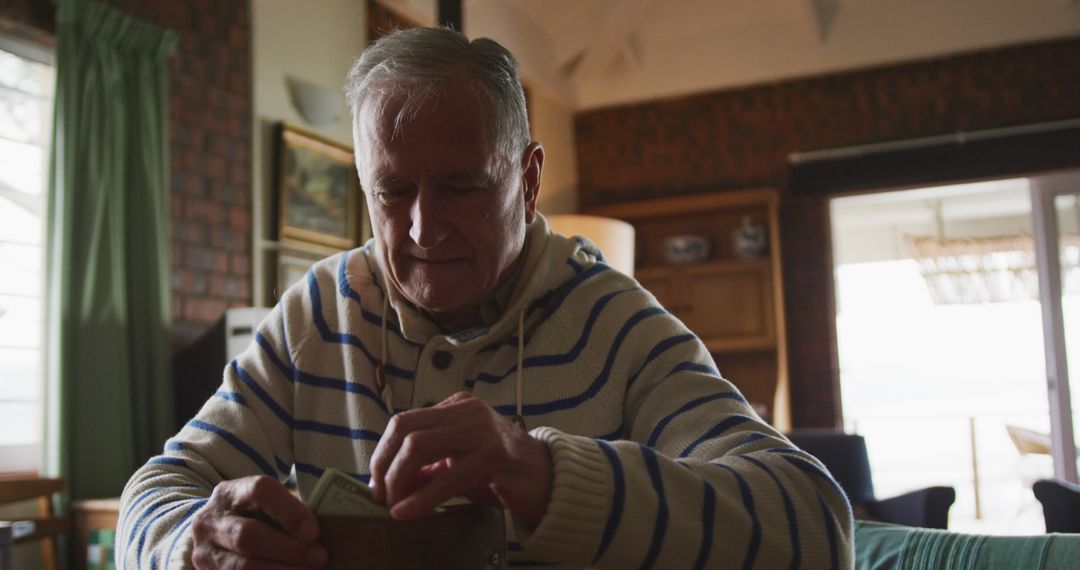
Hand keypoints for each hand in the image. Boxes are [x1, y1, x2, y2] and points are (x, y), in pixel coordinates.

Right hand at [191, 475, 326, 568]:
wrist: (215, 536)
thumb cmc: (255, 518)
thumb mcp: (268, 506)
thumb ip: (291, 512)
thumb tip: (327, 528)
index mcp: (230, 493)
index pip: (260, 491)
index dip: (289, 511)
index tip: (314, 532)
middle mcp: (210, 521)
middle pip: (249, 536)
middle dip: (288, 549)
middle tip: (320, 557)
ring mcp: (205, 553)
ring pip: (244, 567)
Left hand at [369, 391, 552, 523]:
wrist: (548, 479)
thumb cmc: (500, 472)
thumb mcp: (457, 465)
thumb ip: (426, 468)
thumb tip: (387, 483)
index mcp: (456, 406)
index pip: (404, 422)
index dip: (382, 453)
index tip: (375, 483)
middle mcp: (468, 410)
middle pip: (406, 428)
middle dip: (385, 464)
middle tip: (381, 495)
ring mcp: (482, 430)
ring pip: (420, 445)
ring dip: (399, 479)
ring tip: (393, 504)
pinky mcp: (495, 456)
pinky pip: (447, 476)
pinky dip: (422, 497)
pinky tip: (407, 512)